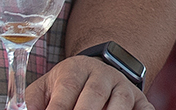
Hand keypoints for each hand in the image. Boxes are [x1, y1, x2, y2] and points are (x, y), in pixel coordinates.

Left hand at [28, 55, 151, 109]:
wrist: (97, 71)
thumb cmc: (65, 87)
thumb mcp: (44, 89)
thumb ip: (31, 104)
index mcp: (75, 70)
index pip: (65, 92)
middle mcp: (102, 74)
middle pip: (94, 96)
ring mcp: (124, 86)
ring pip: (120, 103)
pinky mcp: (141, 99)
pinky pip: (144, 109)